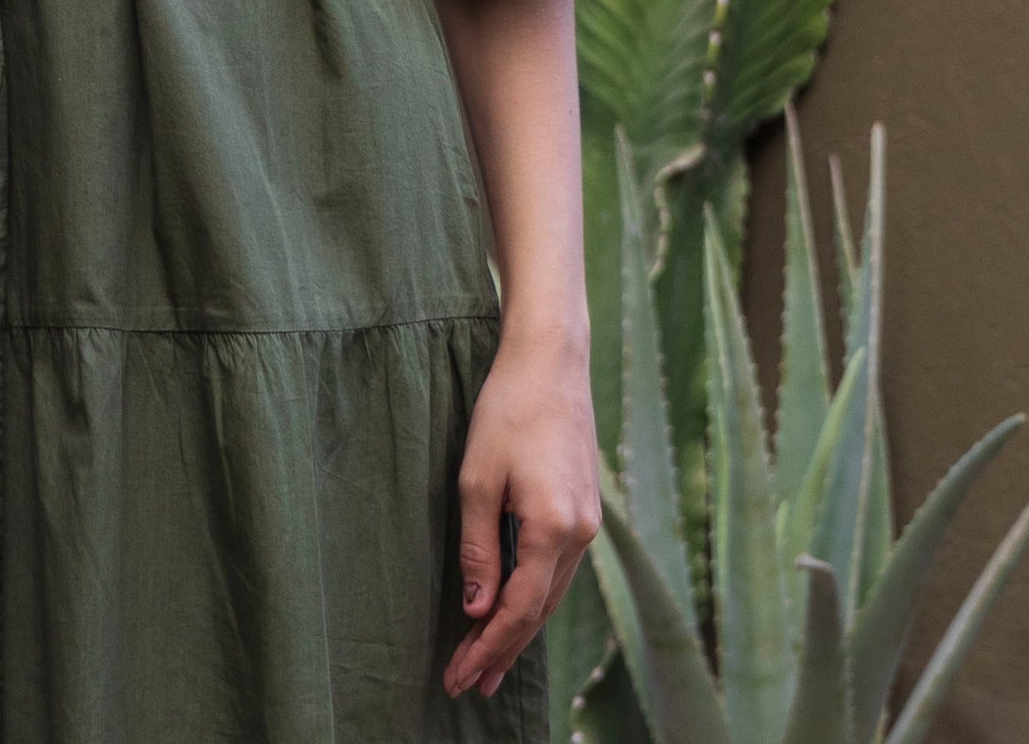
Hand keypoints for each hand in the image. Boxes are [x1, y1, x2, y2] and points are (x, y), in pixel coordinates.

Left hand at [442, 320, 600, 699]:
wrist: (551, 361)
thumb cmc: (506, 411)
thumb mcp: (476, 478)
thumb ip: (478, 547)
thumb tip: (478, 609)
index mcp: (553, 530)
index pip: (517, 610)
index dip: (487, 648)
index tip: (458, 677)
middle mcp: (581, 535)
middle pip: (538, 611)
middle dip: (502, 650)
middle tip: (468, 685)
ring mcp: (588, 523)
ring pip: (552, 594)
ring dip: (519, 628)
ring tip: (488, 662)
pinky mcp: (585, 508)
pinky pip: (559, 570)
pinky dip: (534, 596)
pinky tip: (515, 607)